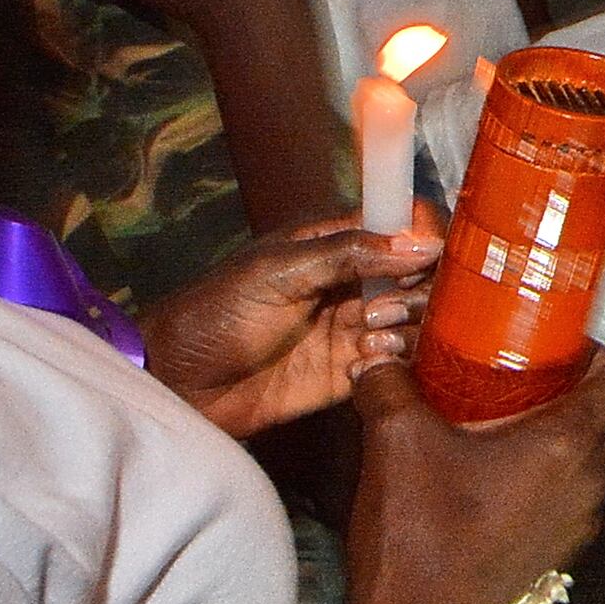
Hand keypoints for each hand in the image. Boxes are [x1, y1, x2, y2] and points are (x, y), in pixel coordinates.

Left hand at [145, 216, 431, 438]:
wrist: (180, 381)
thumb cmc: (217, 313)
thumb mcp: (279, 270)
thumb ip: (351, 253)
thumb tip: (424, 243)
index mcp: (334, 242)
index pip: (402, 222)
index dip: (424, 235)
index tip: (424, 257)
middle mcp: (353, 280)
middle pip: (421, 274)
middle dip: (415, 290)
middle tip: (377, 309)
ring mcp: (353, 327)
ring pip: (415, 320)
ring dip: (403, 328)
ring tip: (366, 340)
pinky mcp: (351, 372)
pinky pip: (397, 362)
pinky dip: (393, 361)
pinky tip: (362, 365)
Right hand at [348, 350, 604, 603]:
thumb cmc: (419, 532)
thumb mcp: (395, 440)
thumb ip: (388, 383)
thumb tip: (377, 356)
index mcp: (567, 446)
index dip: (597, 351)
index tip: (556, 340)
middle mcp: (589, 484)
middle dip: (574, 388)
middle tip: (522, 370)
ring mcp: (577, 525)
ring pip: (589, 460)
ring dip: (560, 434)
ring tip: (504, 416)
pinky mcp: (557, 553)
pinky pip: (569, 497)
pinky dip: (547, 475)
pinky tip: (493, 469)